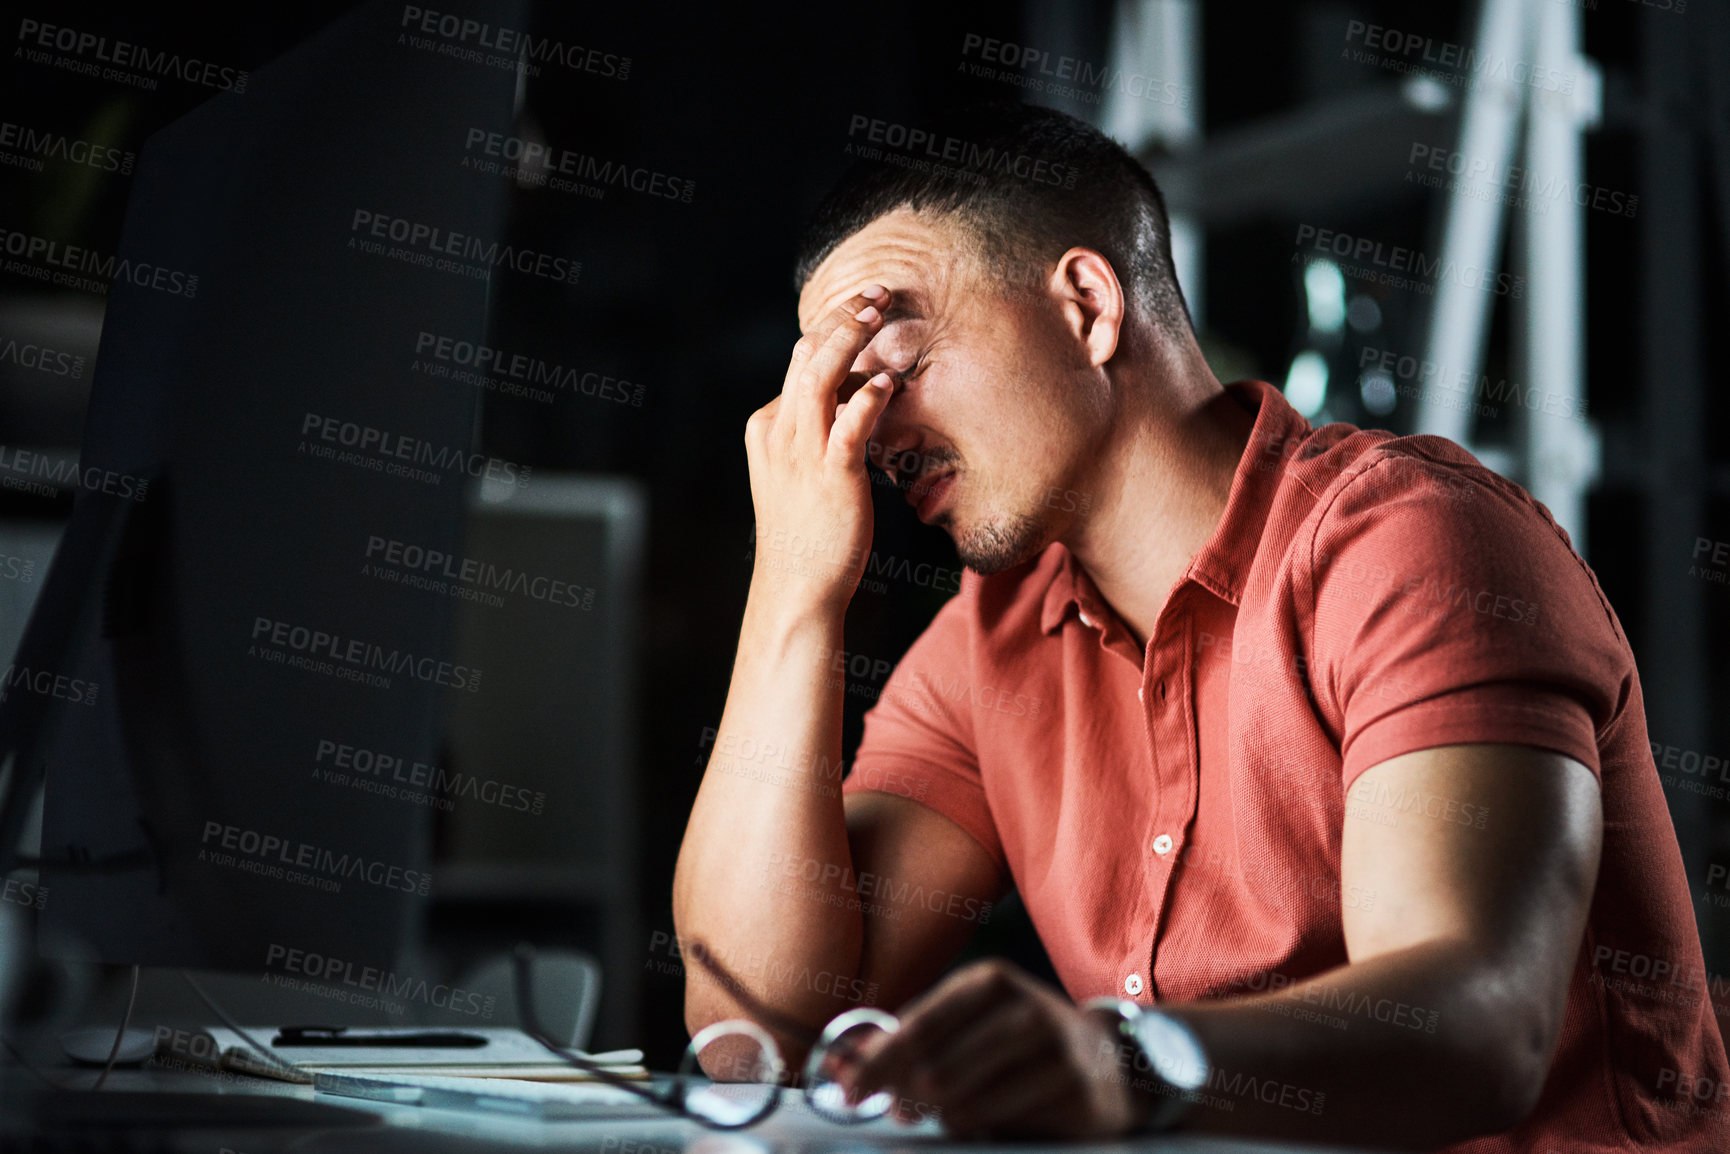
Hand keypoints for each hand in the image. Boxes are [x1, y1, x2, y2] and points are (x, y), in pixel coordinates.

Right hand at [744, 286, 894, 612]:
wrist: (797, 585)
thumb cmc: (808, 530)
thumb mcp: (802, 471)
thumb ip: (821, 431)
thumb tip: (857, 395)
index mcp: (768, 426)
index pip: (800, 364)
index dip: (834, 333)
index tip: (864, 309)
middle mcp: (779, 431)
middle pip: (805, 354)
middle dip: (841, 317)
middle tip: (876, 293)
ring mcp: (801, 452)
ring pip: (820, 374)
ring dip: (850, 337)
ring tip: (878, 312)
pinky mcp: (830, 475)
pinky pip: (849, 424)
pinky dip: (867, 397)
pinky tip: (887, 381)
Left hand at [839, 959, 1146, 1138]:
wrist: (1109, 1059)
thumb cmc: (1019, 1039)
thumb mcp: (971, 1019)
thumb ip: (913, 1037)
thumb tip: (845, 1061)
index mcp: (989, 982)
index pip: (919, 1026)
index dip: (878, 1062)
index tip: (848, 1089)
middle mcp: (1024, 1009)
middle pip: (937, 1068)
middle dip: (901, 1096)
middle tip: (890, 1111)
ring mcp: (1053, 1052)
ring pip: (966, 1102)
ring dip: (938, 1119)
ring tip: (934, 1116)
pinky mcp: (1074, 1093)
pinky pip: (1003, 1123)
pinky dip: (979, 1129)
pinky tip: (978, 1121)